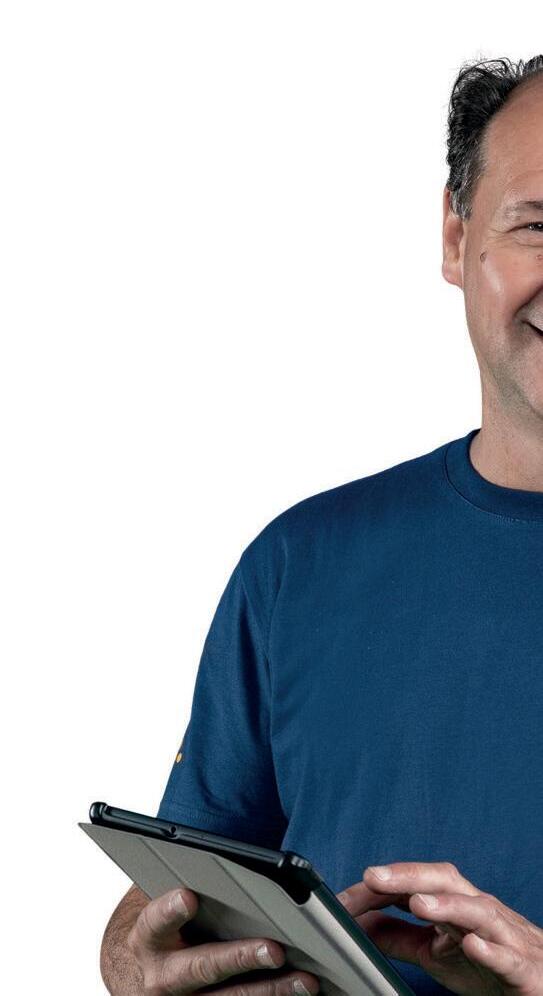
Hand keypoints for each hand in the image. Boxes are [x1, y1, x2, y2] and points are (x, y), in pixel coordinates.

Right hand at [126, 885, 319, 993]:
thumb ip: (190, 892)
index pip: (156, 921)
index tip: (188, 897)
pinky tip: (298, 994)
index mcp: (148, 939)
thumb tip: (233, 866)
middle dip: (240, 958)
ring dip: (271, 990)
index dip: (170, 911)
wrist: (142, 977)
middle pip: (203, 967)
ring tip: (304, 980)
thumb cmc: (164, 933)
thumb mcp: (165, 911)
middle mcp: (162, 977)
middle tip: (274, 950)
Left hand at [336, 861, 542, 994]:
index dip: (378, 889)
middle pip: (444, 881)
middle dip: (408, 876)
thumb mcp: (434, 951)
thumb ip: (399, 937)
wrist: (541, 981)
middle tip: (373, 877)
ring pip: (477, 911)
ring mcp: (502, 935)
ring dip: (447, 904)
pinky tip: (472, 947)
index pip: (413, 884)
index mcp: (454, 903)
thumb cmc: (488, 962)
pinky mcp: (523, 967)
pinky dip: (490, 950)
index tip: (344, 900)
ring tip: (417, 902)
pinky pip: (507, 956)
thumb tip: (359, 924)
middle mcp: (477, 909)